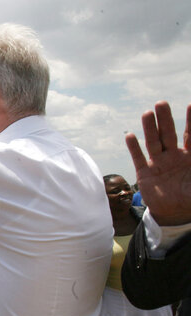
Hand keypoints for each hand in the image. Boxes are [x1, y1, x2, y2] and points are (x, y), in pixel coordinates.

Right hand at [125, 102, 190, 225]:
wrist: (173, 213)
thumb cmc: (190, 197)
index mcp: (189, 157)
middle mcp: (172, 156)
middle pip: (168, 134)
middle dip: (166, 119)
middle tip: (162, 103)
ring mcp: (158, 164)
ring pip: (153, 143)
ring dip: (150, 129)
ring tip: (147, 113)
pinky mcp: (144, 174)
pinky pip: (138, 158)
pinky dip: (134, 148)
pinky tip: (130, 136)